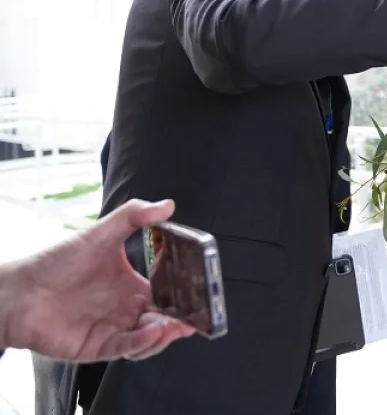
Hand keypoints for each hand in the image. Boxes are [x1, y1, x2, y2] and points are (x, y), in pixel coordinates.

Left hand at [0, 199, 196, 361]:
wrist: (18, 290)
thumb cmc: (56, 262)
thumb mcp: (100, 234)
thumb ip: (134, 216)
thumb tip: (167, 205)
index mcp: (132, 286)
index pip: (166, 295)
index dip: (184, 297)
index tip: (200, 293)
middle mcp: (125, 310)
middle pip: (162, 321)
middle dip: (180, 321)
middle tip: (195, 316)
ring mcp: (112, 329)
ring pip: (148, 340)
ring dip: (165, 335)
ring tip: (174, 325)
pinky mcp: (96, 347)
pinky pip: (125, 349)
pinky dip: (142, 343)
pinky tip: (153, 330)